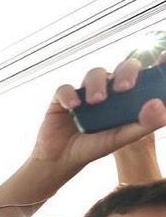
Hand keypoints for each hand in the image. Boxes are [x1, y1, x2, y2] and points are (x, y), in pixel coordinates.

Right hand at [36, 56, 165, 175]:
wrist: (61, 159)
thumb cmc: (94, 146)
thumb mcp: (122, 138)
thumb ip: (144, 124)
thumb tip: (159, 104)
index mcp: (128, 97)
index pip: (145, 75)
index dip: (157, 65)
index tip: (165, 57)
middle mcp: (109, 89)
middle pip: (123, 67)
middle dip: (126, 72)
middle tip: (124, 88)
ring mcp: (86, 91)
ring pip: (95, 73)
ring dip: (97, 84)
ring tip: (96, 101)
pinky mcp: (63, 97)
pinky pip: (66, 87)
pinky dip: (69, 95)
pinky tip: (74, 107)